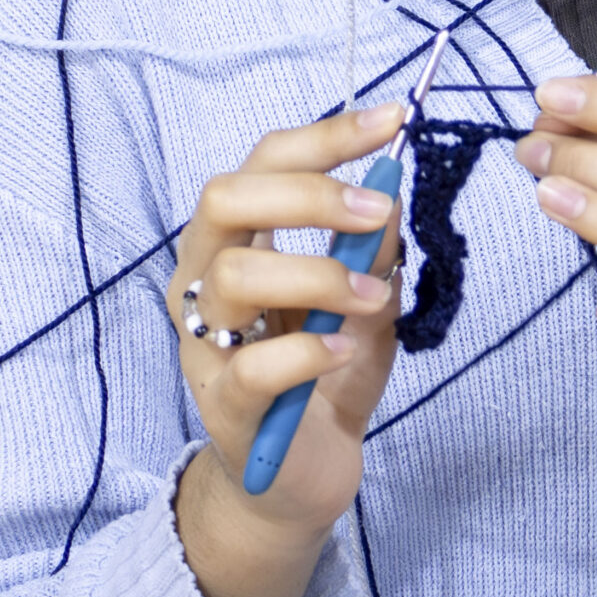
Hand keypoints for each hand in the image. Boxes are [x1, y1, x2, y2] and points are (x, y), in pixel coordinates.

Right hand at [165, 102, 404, 596]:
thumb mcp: (365, 299)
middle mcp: (203, 280)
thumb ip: (374, 247)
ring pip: (234, 277)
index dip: (325, 135)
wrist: (300, 477)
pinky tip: (344, 350)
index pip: (263, 160)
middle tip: (377, 208)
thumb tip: (393, 185)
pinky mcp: (223, 407)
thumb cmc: (326, 374)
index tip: (393, 119)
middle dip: (307, 192)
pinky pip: (255, 367)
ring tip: (372, 295)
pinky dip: (308, 351)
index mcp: (237, 240)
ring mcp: (203, 345)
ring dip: (318, 273)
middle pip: (225, 198)